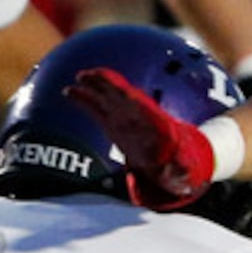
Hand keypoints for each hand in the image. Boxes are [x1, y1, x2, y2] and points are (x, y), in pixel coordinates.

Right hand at [68, 68, 214, 209]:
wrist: (169, 158)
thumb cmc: (175, 162)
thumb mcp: (180, 170)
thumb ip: (179, 172)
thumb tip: (183, 177)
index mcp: (154, 125)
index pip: (143, 109)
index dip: (132, 100)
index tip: (122, 93)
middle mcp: (138, 116)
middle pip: (122, 96)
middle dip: (109, 85)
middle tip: (91, 75)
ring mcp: (124, 116)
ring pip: (107, 97)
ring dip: (94, 85)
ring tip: (78, 77)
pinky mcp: (112, 121)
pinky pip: (96, 107)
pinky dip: (84, 98)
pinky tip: (68, 91)